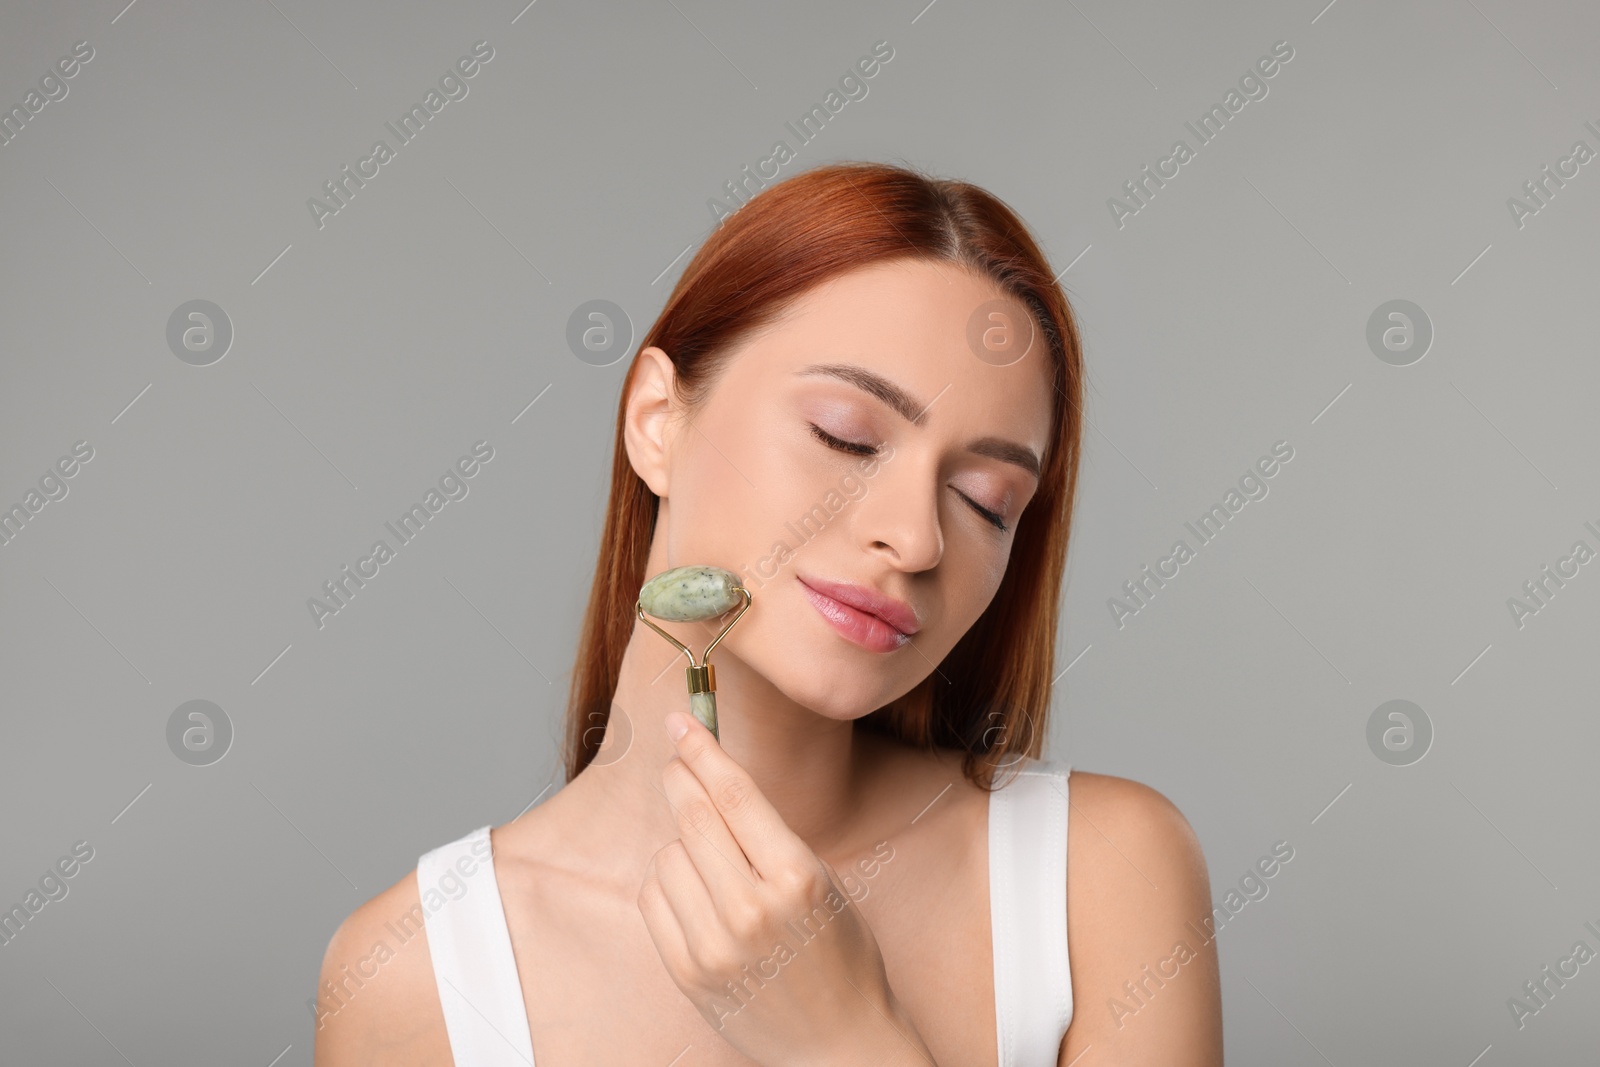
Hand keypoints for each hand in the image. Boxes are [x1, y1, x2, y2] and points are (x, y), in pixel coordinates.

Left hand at [637, 711, 935, 1066]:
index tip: (682, 723)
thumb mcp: (826, 882)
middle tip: (677, 760)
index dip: (704, 751)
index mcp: (798, 879)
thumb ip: (770, 839)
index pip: (736, 796)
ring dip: (681, 845)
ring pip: (667, 856)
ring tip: (713, 864)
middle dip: (682, 779)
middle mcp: (753, 910)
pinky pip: (654, 900)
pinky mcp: (688, 974)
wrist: (840, 1045)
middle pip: (694, 817)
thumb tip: (712, 781)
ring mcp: (715, 946)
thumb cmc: (842, 956)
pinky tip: (694, 892)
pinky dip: (667, 885)